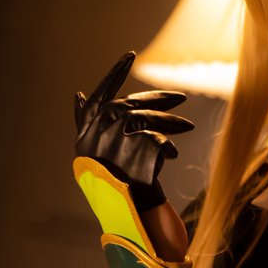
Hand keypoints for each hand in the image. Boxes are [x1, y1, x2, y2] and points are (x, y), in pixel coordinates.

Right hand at [74, 52, 193, 210]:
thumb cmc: (105, 179)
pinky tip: (173, 157)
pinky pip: (160, 141)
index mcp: (87, 128)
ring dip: (172, 122)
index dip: (115, 73)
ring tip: (188, 127)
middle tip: (181, 97)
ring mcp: (121, 139)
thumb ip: (85, 121)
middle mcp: (101, 129)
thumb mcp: (89, 150)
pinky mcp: (142, 150)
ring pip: (150, 120)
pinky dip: (168, 148)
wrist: (121, 212)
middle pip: (134, 105)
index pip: (101, 92)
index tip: (130, 55)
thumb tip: (79, 94)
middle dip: (160, 99)